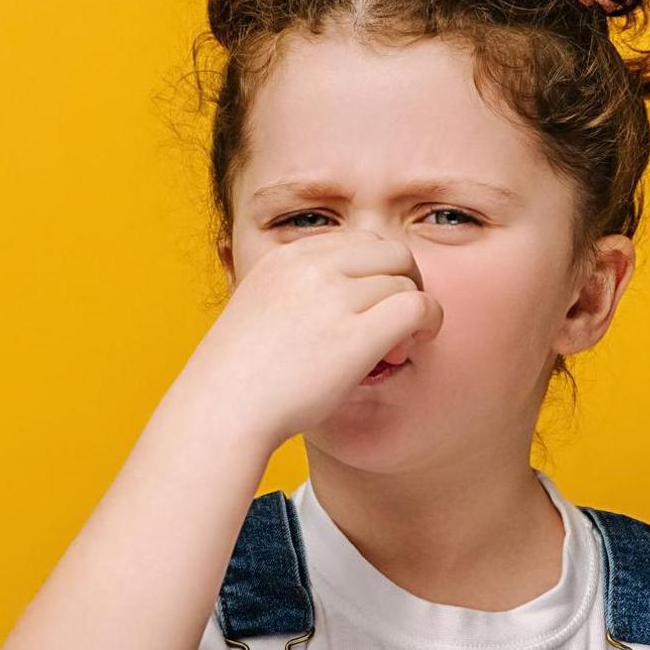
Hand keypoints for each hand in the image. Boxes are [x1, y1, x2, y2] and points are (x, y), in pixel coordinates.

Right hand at [176, 227, 443, 451]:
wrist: (221, 408)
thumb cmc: (238, 375)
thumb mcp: (260, 308)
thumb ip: (298, 293)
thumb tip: (343, 301)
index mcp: (287, 256)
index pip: (359, 240)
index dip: (377, 271)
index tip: (370, 306)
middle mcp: (312, 268)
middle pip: (391, 251)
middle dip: (405, 281)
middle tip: (397, 323)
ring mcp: (334, 298)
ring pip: (405, 281)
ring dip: (413, 311)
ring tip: (394, 348)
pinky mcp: (355, 335)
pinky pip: (416, 308)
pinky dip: (428, 322)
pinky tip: (410, 346)